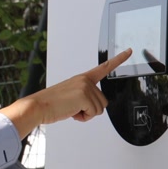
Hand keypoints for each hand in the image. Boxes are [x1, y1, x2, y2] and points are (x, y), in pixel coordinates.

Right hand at [0, 50, 131, 137]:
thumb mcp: (70, 97)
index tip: (129, 51)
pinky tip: (72, 112)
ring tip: (71, 110)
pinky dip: (83, 117)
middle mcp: (85, 80)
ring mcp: (86, 87)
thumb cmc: (50, 103)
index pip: (104, 67)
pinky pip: (93, 113)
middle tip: (73, 108)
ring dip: (86, 114)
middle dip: (90, 110)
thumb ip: (84, 97)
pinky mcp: (84, 96)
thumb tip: (91, 108)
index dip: (118, 59)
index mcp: (82, 78)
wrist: (38, 106)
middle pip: (103, 101)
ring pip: (99, 109)